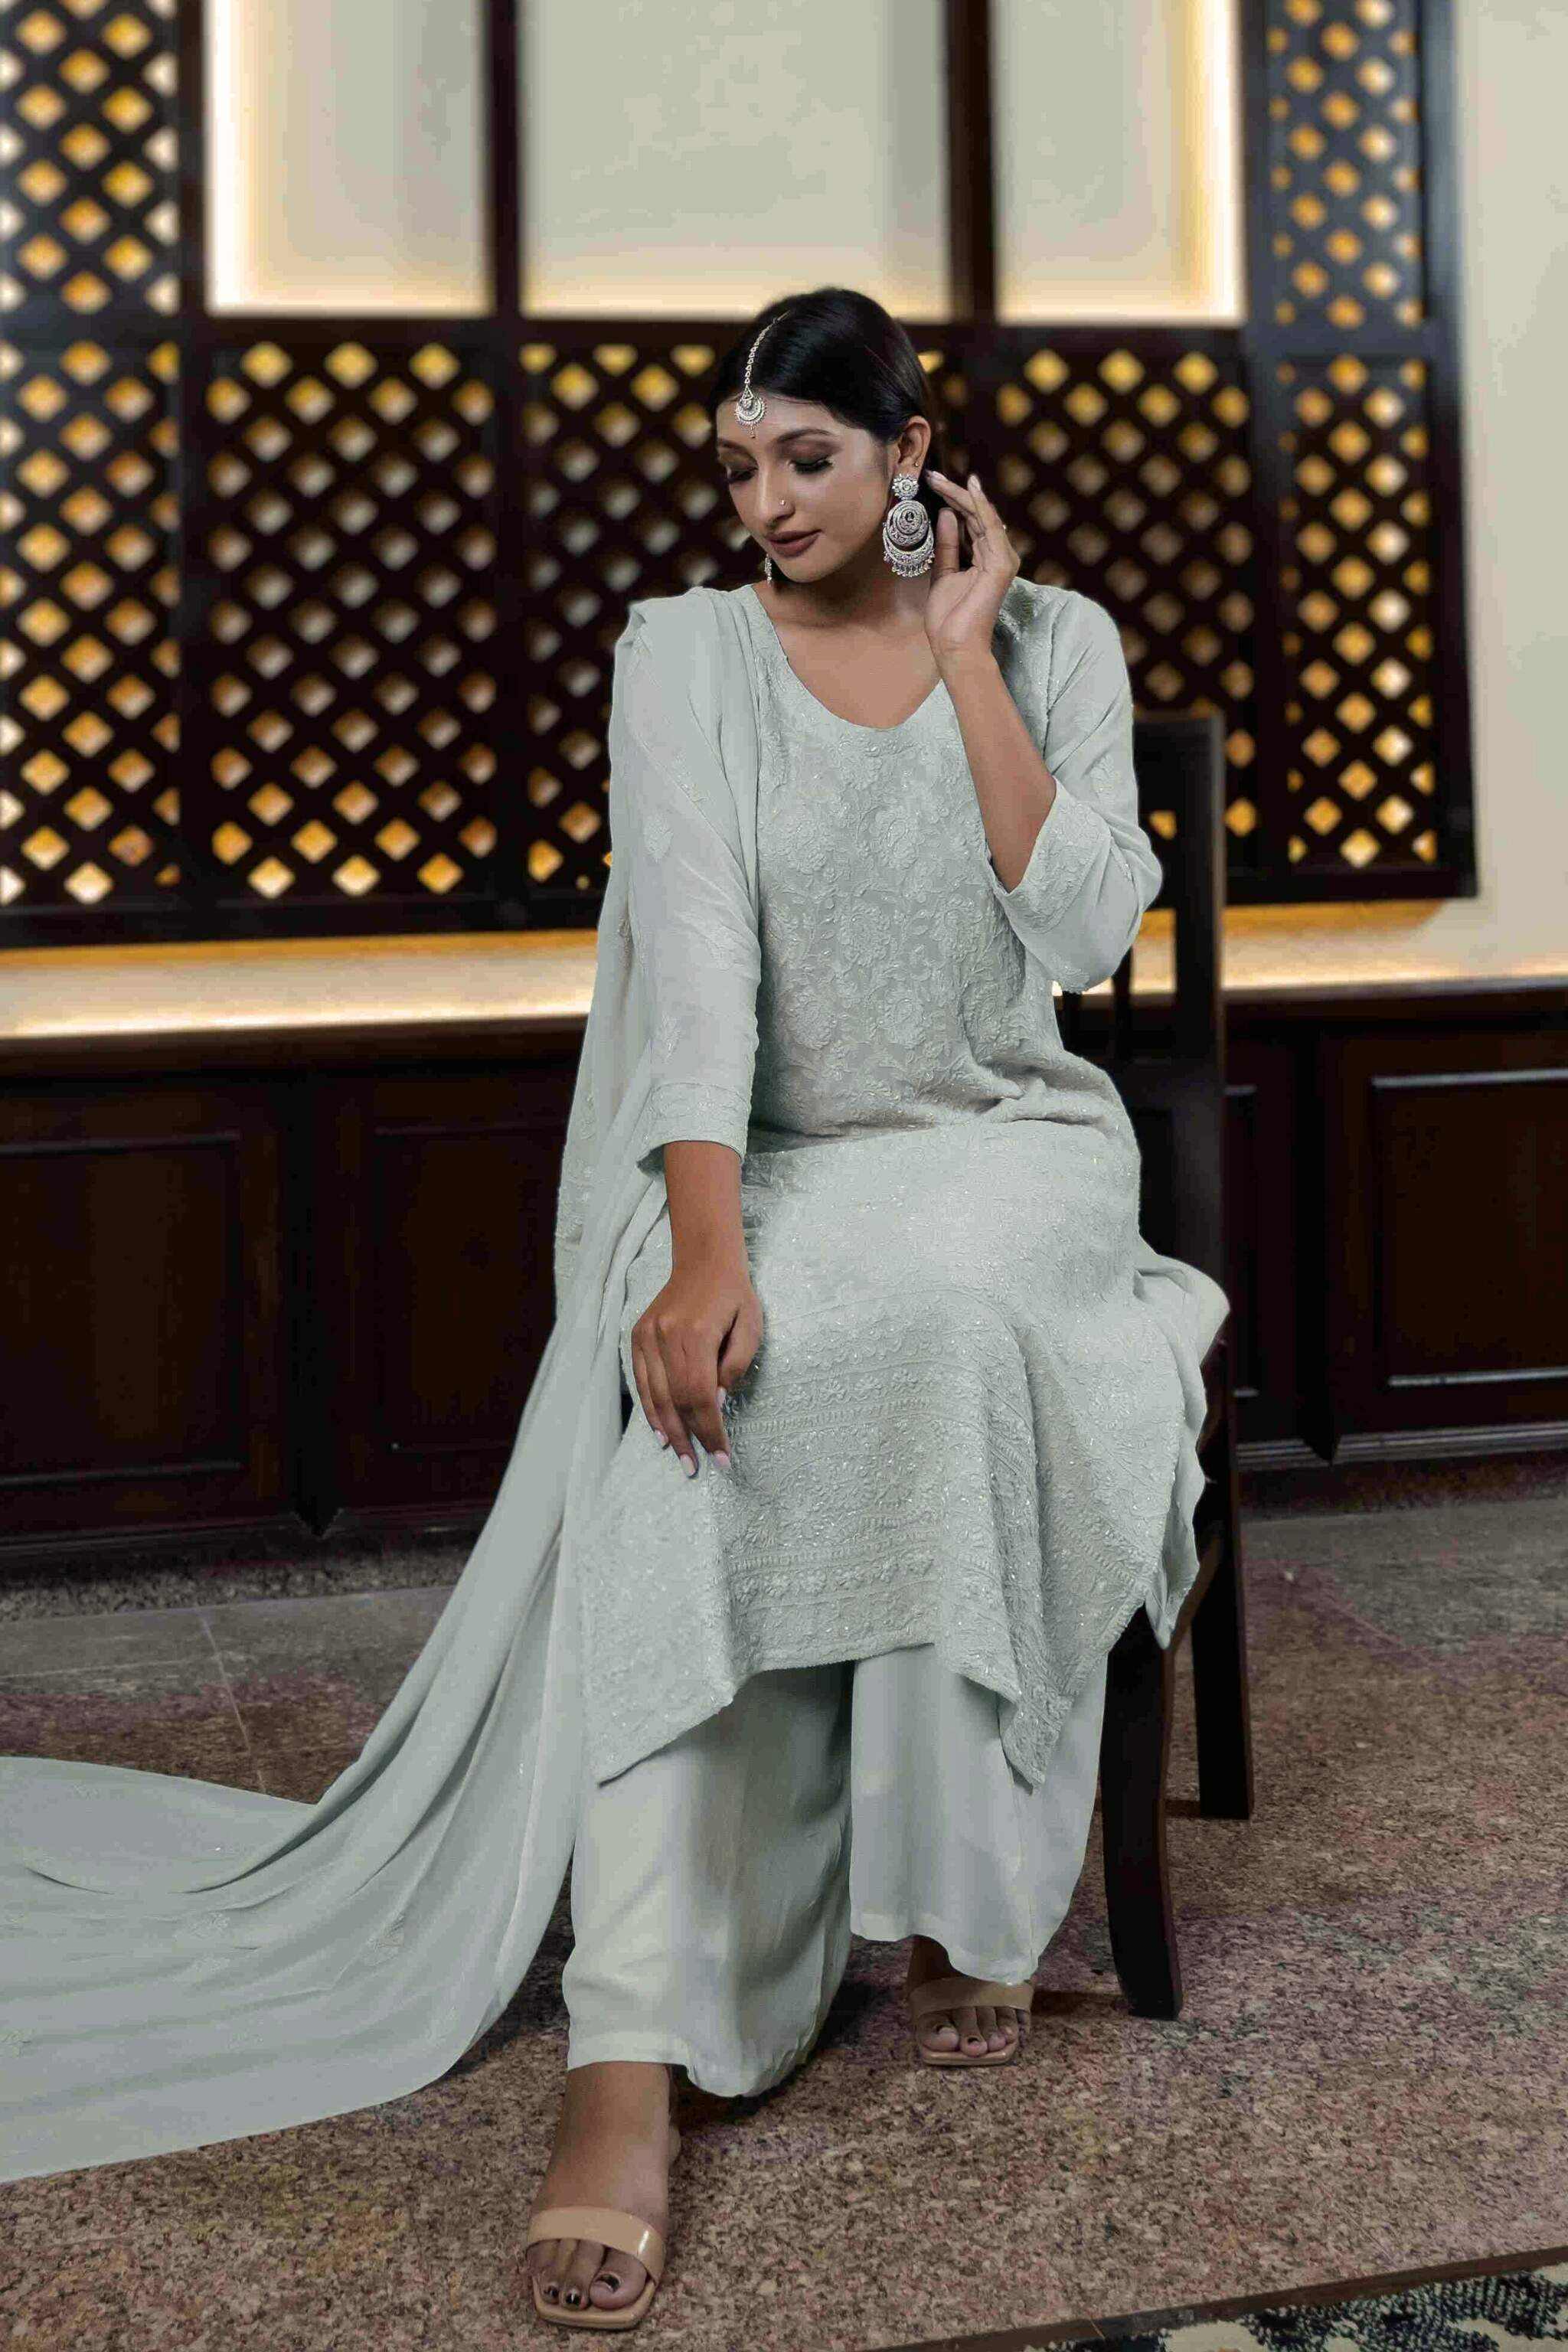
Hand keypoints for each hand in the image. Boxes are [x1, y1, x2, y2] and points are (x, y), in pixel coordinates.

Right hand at [630, 1254, 762, 1476]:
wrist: (704, 1260)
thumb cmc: (735, 1296)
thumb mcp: (751, 1328)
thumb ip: (735, 1367)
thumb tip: (715, 1404)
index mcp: (697, 1333)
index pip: (700, 1395)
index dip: (710, 1431)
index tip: (722, 1458)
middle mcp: (666, 1335)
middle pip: (675, 1400)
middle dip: (689, 1438)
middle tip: (697, 1468)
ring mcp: (647, 1335)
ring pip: (654, 1395)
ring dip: (667, 1431)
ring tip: (681, 1458)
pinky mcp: (637, 1335)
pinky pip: (642, 1381)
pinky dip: (650, 1409)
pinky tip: (661, 1432)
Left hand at [922, 468, 1019, 670]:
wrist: (954, 645)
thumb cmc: (949, 617)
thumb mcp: (943, 572)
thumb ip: (947, 544)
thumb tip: (946, 513)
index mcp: (985, 557)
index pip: (971, 521)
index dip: (953, 500)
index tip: (933, 483)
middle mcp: (998, 555)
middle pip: (977, 515)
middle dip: (954, 493)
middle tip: (932, 475)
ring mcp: (1003, 559)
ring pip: (982, 517)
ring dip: (962, 496)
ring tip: (940, 479)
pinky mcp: (1002, 565)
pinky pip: (990, 528)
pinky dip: (980, 507)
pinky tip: (969, 489)